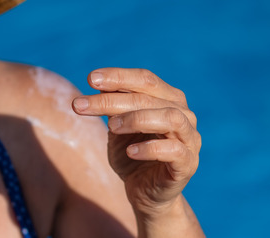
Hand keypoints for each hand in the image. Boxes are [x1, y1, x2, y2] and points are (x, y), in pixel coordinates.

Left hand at [72, 68, 200, 217]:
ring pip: (169, 118)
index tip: (90, 78)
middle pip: (148, 98)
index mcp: (168, 99)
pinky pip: (174, 150)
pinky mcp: (188, 163)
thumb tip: (96, 85)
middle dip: (111, 100)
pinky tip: (130, 151)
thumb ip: (112, 107)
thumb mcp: (116, 127)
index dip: (118, 76)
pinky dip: (150, 148)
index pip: (145, 78)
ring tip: (110, 126)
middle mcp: (184, 114)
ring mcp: (190, 138)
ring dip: (135, 119)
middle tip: (79, 105)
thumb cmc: (131, 153)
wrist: (144, 193)